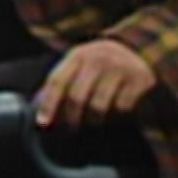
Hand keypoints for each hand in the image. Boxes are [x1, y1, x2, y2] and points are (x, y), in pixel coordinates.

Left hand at [34, 39, 155, 130]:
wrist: (138, 47)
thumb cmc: (99, 62)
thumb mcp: (79, 63)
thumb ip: (62, 80)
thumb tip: (38, 105)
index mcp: (77, 55)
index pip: (57, 81)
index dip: (48, 104)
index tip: (42, 123)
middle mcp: (97, 59)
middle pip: (76, 97)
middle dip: (71, 118)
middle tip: (70, 129)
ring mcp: (119, 69)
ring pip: (98, 106)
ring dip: (94, 120)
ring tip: (93, 122)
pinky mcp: (139, 79)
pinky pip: (122, 108)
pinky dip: (117, 115)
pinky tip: (116, 114)